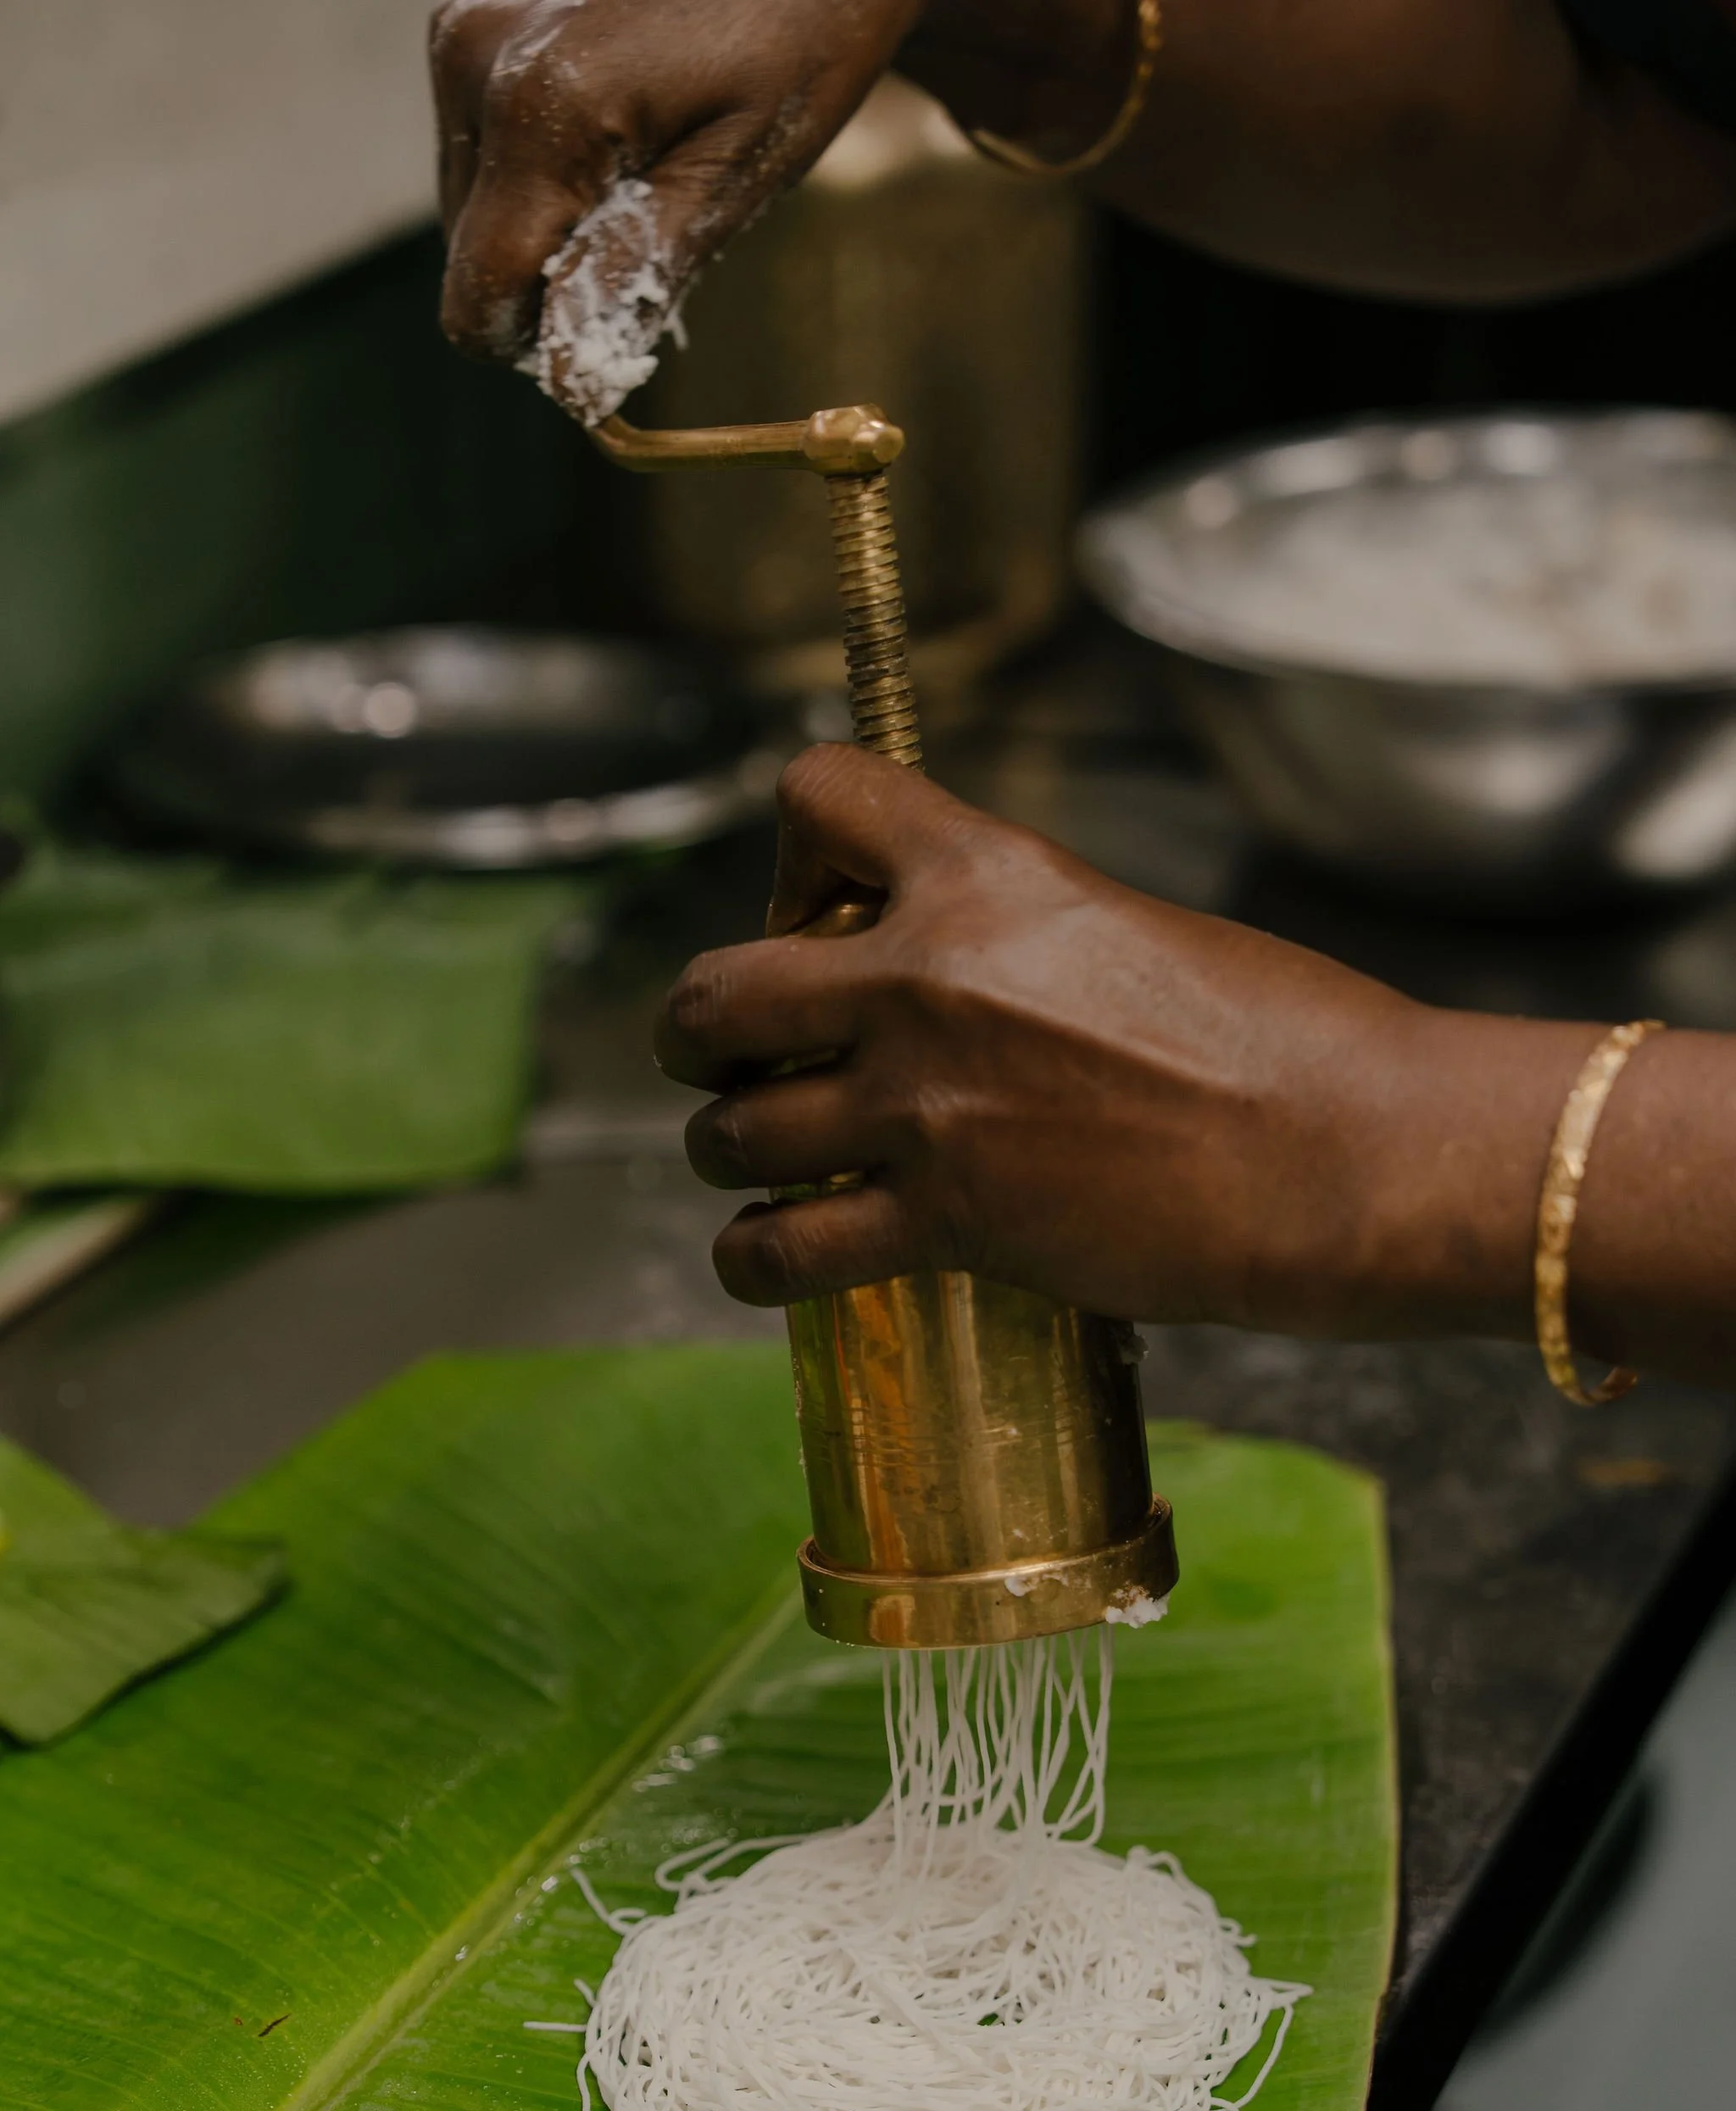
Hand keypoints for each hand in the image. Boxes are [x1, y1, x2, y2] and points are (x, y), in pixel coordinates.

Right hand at [431, 0, 919, 372]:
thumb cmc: (796, 40)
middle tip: (658, 223)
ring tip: (647, 161)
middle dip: (554, 276)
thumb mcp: (737, 173)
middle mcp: (477, 61)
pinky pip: (483, 150)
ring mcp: (464, 31)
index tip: (625, 323)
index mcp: (542, 109)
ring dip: (552, 223)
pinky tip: (620, 125)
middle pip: (472, 258)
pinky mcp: (469, 19)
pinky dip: (546, 169)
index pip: (478, 299)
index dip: (543, 343)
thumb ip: (637, 277)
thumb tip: (566, 380)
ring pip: (473, 208)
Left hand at [655, 746, 1602, 1343]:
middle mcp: (927, 978)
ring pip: (727, 1130)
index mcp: (985, 875)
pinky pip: (778, 1252)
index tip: (821, 917)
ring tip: (761, 1165)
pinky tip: (768, 1260)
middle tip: (741, 1059)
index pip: (817, 795)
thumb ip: (1021, 944)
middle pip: (713, 990)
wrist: (1351, 1151)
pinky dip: (754, 1263)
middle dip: (704, 1030)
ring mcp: (924, 1103)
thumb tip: (973, 988)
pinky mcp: (945, 1219)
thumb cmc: (1287, 1040)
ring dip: (729, 1150)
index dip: (794, 856)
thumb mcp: (1131, 931)